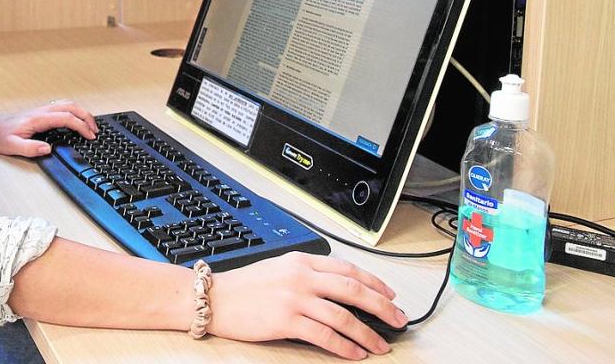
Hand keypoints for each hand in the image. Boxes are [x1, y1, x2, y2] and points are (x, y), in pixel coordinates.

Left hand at [0, 99, 98, 156]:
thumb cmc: (1, 136)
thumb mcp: (13, 147)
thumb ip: (30, 148)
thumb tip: (47, 149)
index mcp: (38, 119)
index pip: (66, 118)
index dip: (81, 126)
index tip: (90, 135)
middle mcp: (42, 111)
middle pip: (71, 107)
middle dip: (87, 117)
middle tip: (96, 130)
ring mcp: (42, 110)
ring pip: (68, 104)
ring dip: (82, 112)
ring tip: (90, 125)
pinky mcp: (41, 112)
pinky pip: (63, 106)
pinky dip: (74, 111)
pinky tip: (76, 119)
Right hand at [208, 252, 407, 359]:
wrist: (215, 297)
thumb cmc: (244, 286)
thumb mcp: (279, 268)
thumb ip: (307, 274)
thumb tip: (339, 290)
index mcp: (301, 260)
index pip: (348, 269)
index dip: (374, 284)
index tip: (390, 296)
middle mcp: (301, 276)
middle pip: (353, 290)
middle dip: (382, 307)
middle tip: (398, 320)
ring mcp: (294, 298)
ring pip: (343, 316)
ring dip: (367, 333)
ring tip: (380, 345)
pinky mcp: (286, 320)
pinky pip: (325, 335)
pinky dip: (345, 346)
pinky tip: (355, 353)